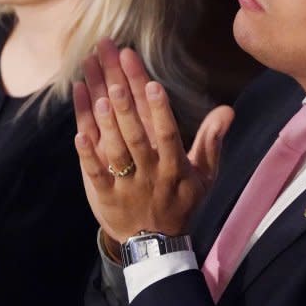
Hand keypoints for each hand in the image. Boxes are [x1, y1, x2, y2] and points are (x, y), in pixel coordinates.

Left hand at [73, 39, 233, 246]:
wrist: (155, 244)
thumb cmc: (180, 201)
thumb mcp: (204, 175)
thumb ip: (212, 140)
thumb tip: (228, 110)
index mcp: (174, 165)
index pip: (167, 131)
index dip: (159, 107)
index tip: (150, 80)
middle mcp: (149, 171)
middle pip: (135, 131)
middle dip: (124, 96)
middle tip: (112, 62)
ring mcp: (125, 184)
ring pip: (114, 149)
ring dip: (104, 119)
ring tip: (94, 88)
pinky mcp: (104, 195)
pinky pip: (94, 173)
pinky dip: (86, 153)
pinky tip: (77, 130)